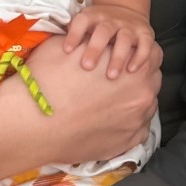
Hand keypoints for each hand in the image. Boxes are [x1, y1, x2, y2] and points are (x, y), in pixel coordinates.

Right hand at [0, 41, 159, 185]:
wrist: (32, 122)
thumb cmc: (47, 79)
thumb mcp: (69, 45)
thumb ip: (93, 43)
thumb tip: (93, 41)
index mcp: (134, 65)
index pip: (153, 54)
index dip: (139, 53)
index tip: (126, 57)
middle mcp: (143, 94)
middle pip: (152, 81)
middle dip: (139, 77)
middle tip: (116, 80)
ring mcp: (136, 122)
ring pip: (145, 107)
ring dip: (133, 101)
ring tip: (109, 102)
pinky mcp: (126, 144)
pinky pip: (137, 130)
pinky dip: (127, 124)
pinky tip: (107, 121)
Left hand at [63, 1, 157, 76]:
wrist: (125, 10)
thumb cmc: (97, 26)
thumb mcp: (84, 24)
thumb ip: (71, 35)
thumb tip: (46, 54)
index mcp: (93, 16)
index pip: (82, 21)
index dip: (74, 34)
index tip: (66, 51)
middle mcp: (111, 20)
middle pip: (103, 31)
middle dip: (95, 49)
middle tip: (87, 67)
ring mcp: (129, 26)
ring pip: (124, 39)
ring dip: (118, 57)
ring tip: (111, 75)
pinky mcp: (145, 33)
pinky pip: (145, 45)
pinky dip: (140, 57)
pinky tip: (132, 70)